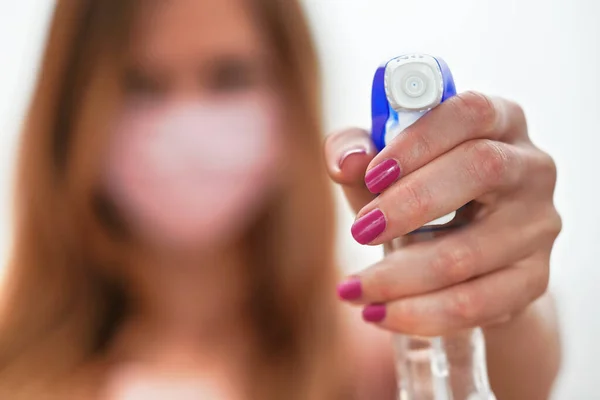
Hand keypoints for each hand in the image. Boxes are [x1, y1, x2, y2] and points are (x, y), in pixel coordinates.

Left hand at [324, 91, 560, 335]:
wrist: (461, 254)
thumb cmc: (416, 194)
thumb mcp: (383, 167)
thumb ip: (357, 151)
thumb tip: (346, 161)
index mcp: (498, 121)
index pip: (470, 112)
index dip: (418, 140)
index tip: (372, 173)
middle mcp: (530, 167)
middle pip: (481, 169)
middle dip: (409, 204)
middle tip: (359, 231)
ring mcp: (538, 225)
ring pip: (468, 252)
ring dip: (398, 276)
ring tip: (351, 288)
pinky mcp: (533, 279)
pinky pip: (476, 303)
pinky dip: (419, 314)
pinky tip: (377, 314)